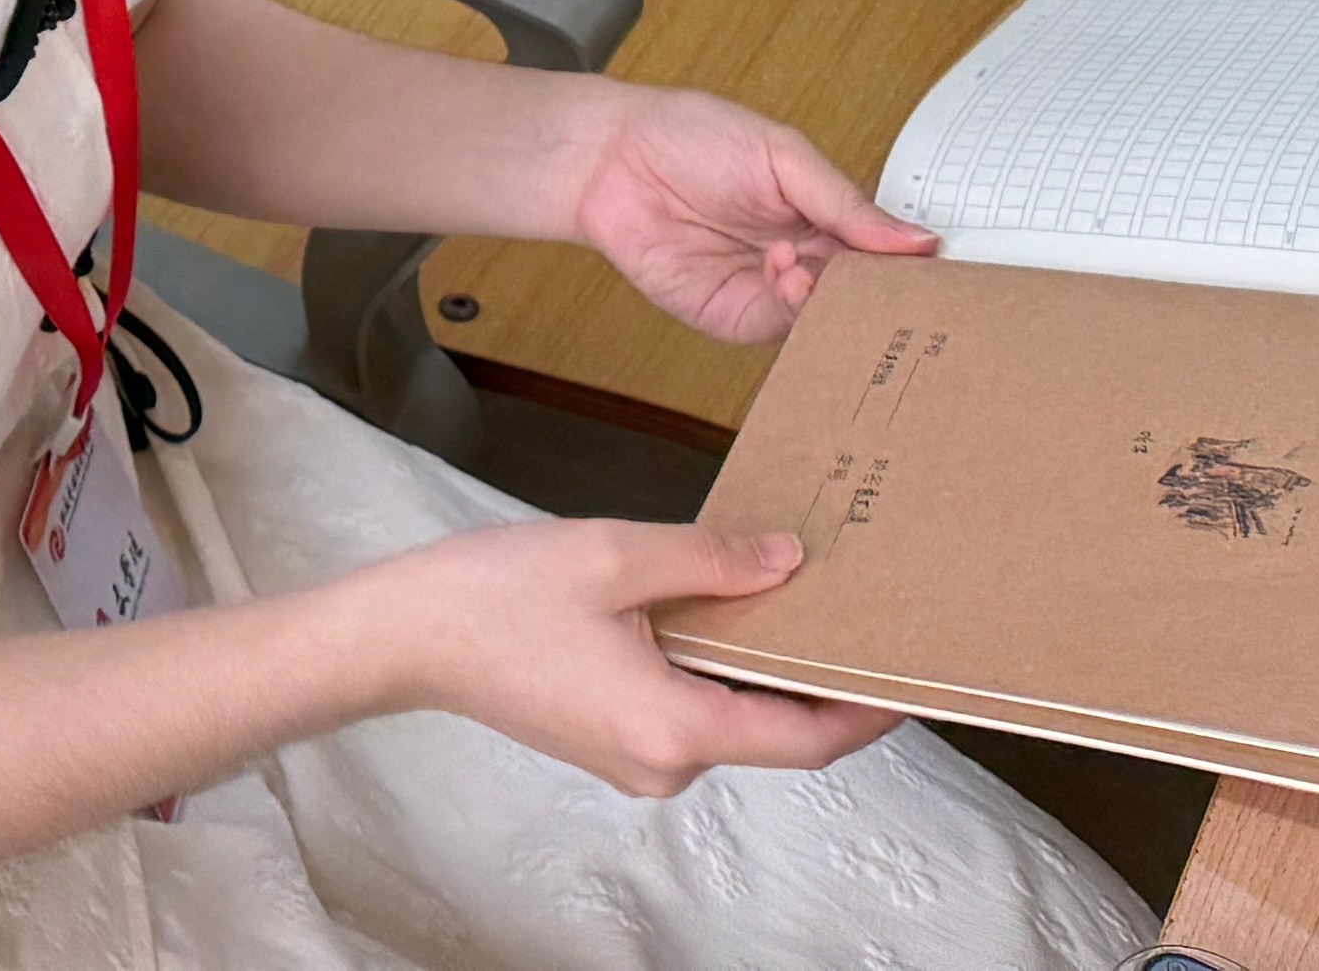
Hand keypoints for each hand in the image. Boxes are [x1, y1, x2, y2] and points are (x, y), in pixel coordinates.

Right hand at [349, 520, 904, 797]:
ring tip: (788, 591)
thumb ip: (711, 562)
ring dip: (760, 665)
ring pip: (728, 716)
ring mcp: (635, 759)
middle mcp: (664, 762)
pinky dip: (715, 668)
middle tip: (855, 607)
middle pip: (771, 728)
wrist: (404, 635)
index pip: (805, 738)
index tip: (914, 679)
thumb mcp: (613, 557)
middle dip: (816, 673)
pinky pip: (688, 710)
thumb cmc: (496, 595)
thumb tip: (789, 564)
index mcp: (674, 726)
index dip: (867, 712)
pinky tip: (715, 609)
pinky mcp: (610, 741)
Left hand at [552, 80, 928, 342]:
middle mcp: (806, 258)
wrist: (612, 160)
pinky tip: (789, 276)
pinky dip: (795, 312)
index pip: (885, 253)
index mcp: (826, 216)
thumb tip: (918, 239)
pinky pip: (781, 332)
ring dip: (833, 302)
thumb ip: (845, 202)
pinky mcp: (736, 317)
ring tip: (817, 266)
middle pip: (864, 295)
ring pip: (828, 320)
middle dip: (879, 295)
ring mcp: (772, 292)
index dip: (911, 265)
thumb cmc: (690, 137)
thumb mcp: (783, 154)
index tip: (940, 271)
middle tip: (893, 288)